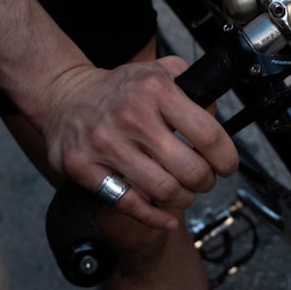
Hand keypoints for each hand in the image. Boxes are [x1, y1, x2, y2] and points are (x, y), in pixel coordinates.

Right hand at [41, 56, 238, 229]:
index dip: (226, 157)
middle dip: (206, 182)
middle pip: (190, 169)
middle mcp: (131, 116)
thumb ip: (192, 88)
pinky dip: (154, 217)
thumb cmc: (118, 90)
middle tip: (204, 180)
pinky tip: (166, 217)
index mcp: (155, 90)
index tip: (227, 165)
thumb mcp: (157, 72)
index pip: (208, 134)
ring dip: (183, 199)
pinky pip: (128, 204)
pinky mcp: (83, 167)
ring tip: (183, 193)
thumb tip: (215, 114)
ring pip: (164, 190)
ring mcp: (105, 143)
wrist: (63, 97)